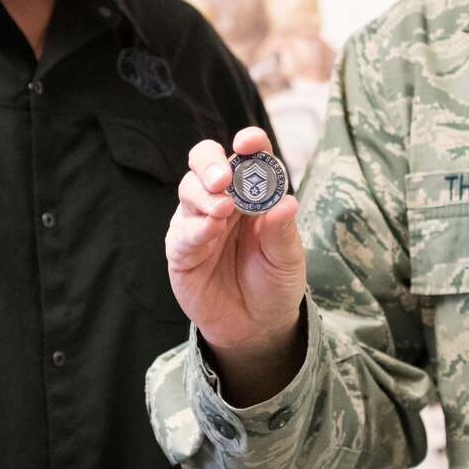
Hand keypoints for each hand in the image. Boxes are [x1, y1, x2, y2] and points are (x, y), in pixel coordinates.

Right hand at [169, 127, 306, 401]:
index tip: (250, 141)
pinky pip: (183, 232)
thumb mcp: (287, 256)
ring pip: (189, 190)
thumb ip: (282, 229)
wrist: (257, 326)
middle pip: (205, 163)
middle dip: (210, 162)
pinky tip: (210, 228)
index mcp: (252, 192)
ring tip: (223, 207)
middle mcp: (222, 199)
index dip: (248, 144)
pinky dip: (196, 227)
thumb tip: (285, 202)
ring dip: (204, 194)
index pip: (247, 157)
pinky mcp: (181, 250)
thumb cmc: (274, 281)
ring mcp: (198, 222)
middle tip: (223, 176)